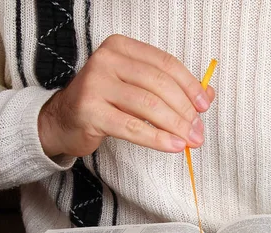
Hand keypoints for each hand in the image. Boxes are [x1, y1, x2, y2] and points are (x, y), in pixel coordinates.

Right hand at [38, 34, 215, 156]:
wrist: (62, 121)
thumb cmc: (104, 103)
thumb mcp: (136, 88)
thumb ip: (169, 87)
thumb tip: (207, 95)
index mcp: (121, 47)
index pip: (165, 63)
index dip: (189, 85)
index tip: (204, 106)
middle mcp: (106, 60)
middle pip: (159, 84)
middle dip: (185, 110)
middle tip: (198, 131)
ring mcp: (95, 84)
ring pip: (148, 105)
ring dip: (176, 126)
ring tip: (190, 141)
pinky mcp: (90, 111)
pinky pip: (132, 127)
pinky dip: (158, 138)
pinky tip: (174, 146)